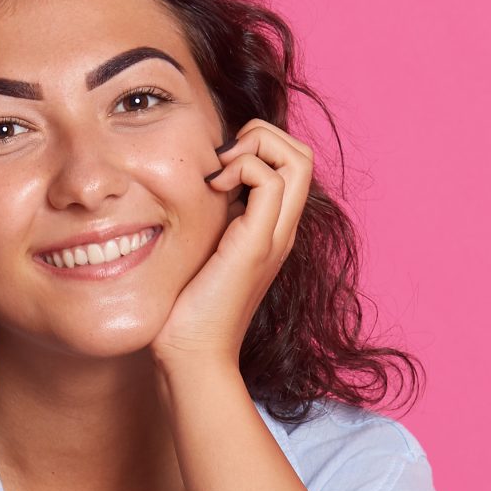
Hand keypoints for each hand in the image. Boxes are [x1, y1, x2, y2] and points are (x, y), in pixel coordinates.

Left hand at [149, 118, 315, 372]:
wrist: (192, 354)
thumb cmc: (188, 308)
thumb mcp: (202, 248)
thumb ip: (210, 216)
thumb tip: (198, 181)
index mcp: (272, 229)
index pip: (291, 163)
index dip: (259, 146)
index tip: (217, 167)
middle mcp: (282, 229)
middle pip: (303, 153)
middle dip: (262, 136)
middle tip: (221, 161)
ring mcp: (274, 236)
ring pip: (298, 158)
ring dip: (255, 147)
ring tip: (219, 173)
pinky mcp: (257, 244)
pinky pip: (270, 180)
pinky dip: (242, 168)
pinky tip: (212, 189)